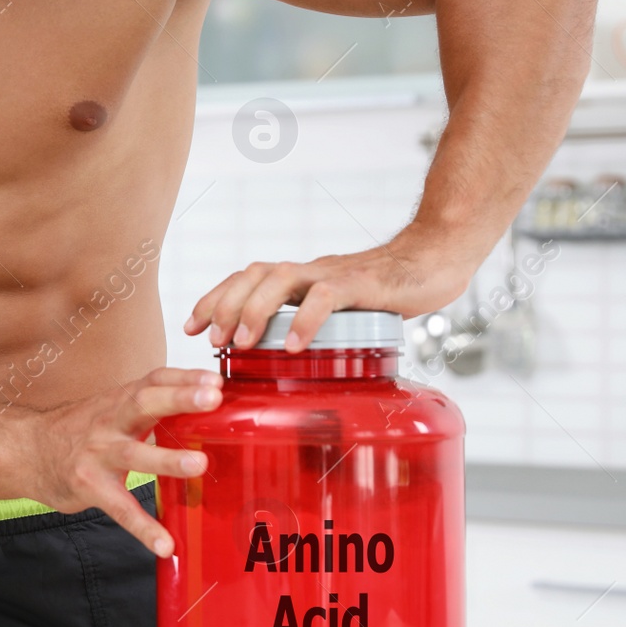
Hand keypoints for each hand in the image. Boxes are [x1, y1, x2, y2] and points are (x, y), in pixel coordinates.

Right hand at [25, 367, 222, 556]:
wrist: (27, 451)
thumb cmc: (79, 431)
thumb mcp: (112, 409)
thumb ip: (149, 407)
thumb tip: (201, 406)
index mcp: (120, 401)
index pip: (154, 380)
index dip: (184, 377)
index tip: (215, 380)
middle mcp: (109, 422)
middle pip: (144, 404)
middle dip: (178, 399)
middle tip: (212, 399)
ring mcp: (98, 454)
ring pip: (134, 454)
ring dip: (167, 458)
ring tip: (198, 465)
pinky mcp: (89, 487)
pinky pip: (119, 508)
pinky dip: (143, 527)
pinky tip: (164, 543)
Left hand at [184, 234, 479, 351]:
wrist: (434, 259)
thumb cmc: (386, 291)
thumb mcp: (340, 313)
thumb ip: (314, 327)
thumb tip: (288, 367)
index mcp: (299, 279)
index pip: (244, 278)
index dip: (214, 298)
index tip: (191, 326)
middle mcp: (308, 271)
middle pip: (253, 275)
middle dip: (224, 306)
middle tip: (209, 339)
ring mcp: (332, 274)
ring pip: (281, 280)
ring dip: (255, 311)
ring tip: (243, 343)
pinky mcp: (361, 283)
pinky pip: (326, 297)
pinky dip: (306, 320)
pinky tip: (296, 346)